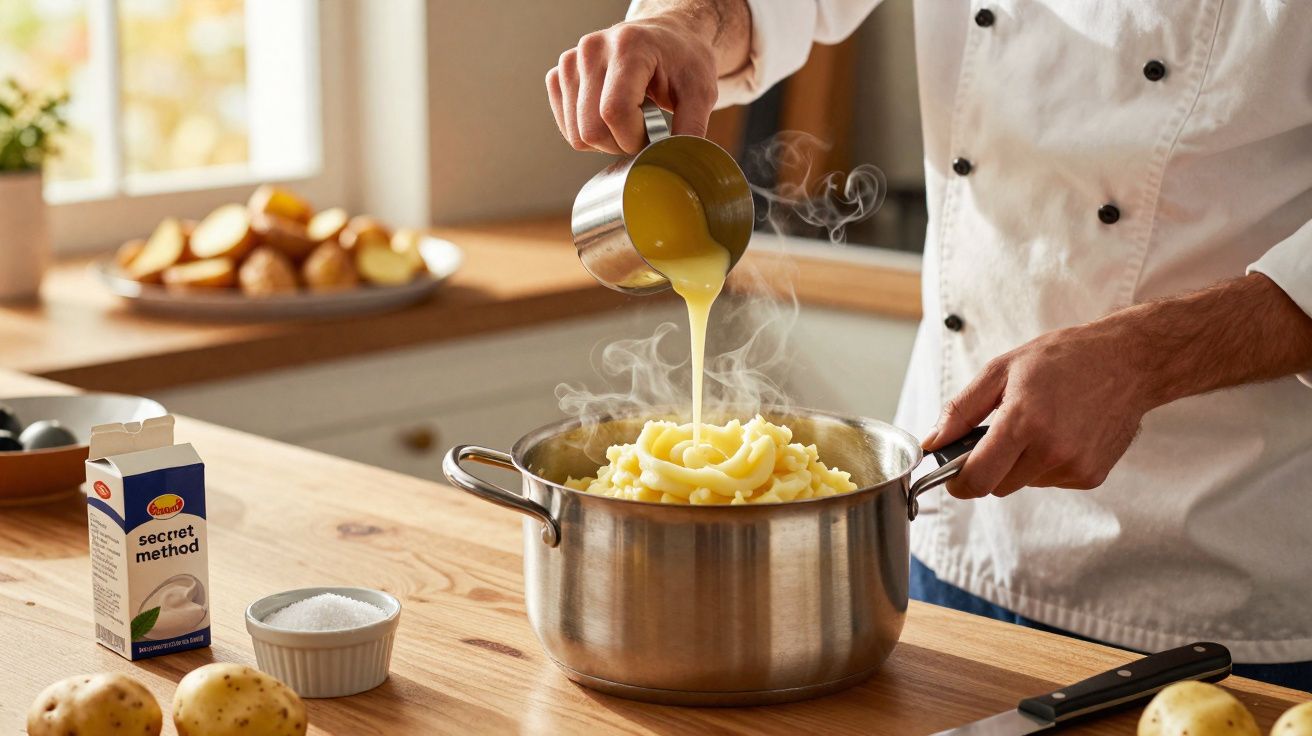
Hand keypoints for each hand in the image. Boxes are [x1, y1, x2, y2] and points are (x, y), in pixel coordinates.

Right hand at [545, 15, 718, 154]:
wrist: (667, 37)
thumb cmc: (683, 60)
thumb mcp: (701, 91)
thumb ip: (692, 128)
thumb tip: (678, 163)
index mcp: (628, 46)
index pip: (614, 112)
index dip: (634, 139)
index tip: (654, 135)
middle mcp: (592, 49)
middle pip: (591, 129)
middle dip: (621, 144)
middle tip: (644, 130)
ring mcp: (571, 61)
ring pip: (576, 134)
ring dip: (606, 142)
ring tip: (629, 119)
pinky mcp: (559, 75)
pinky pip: (566, 128)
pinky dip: (589, 134)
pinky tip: (610, 117)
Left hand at [923, 321, 1153, 497]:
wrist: (1128, 361)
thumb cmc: (1063, 358)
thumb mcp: (1002, 370)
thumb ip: (961, 410)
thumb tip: (933, 442)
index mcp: (1024, 422)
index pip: (978, 478)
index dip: (958, 483)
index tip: (952, 476)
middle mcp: (1052, 450)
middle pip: (997, 485)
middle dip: (990, 466)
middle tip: (1000, 433)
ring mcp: (1075, 466)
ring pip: (1024, 483)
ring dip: (1020, 464)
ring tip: (1039, 424)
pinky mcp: (1092, 476)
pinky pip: (1051, 480)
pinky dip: (1047, 464)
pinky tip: (1062, 433)